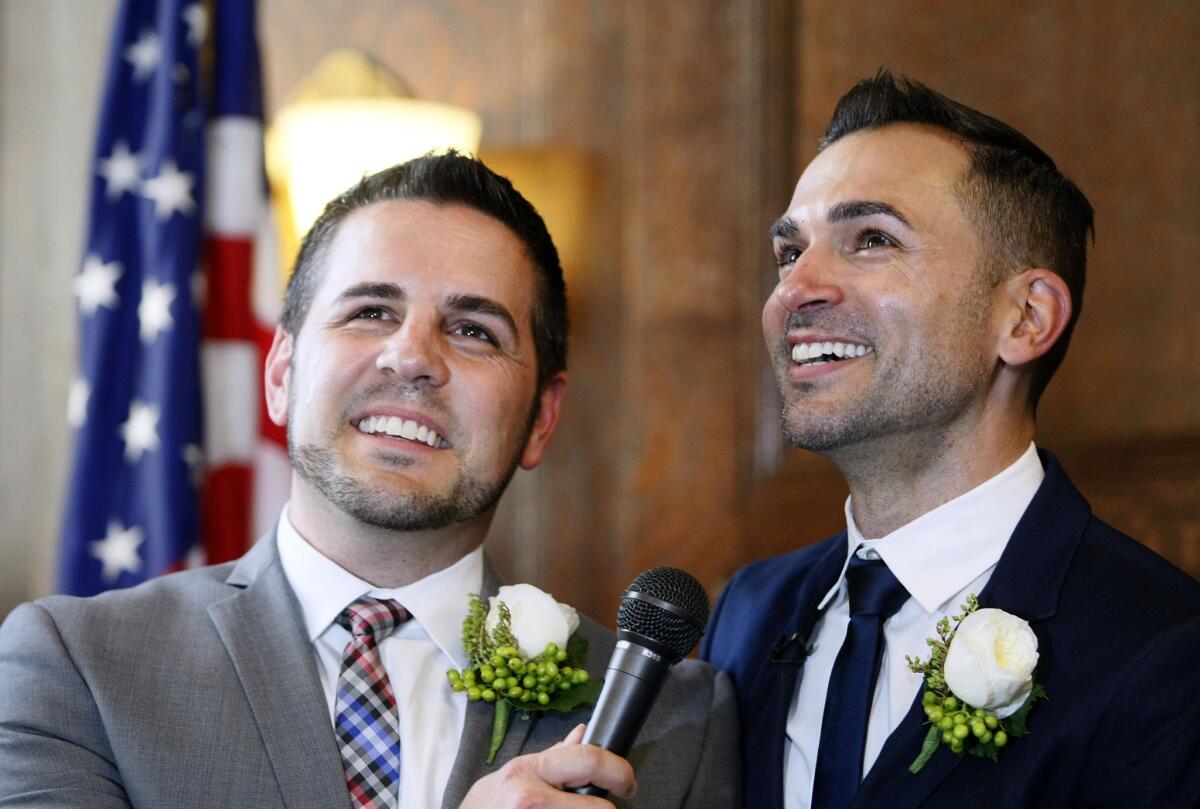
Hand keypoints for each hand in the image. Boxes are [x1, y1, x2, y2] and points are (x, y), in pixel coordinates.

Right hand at [459, 724, 636, 807]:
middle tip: (621, 798)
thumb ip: (553, 757)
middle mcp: (531, 799)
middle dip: (612, 807)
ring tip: (574, 808)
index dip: (618, 770)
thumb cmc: (488, 803)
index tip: (627, 780)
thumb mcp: (519, 772)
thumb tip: (583, 734)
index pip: (588, 760)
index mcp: (530, 771)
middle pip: (597, 808)